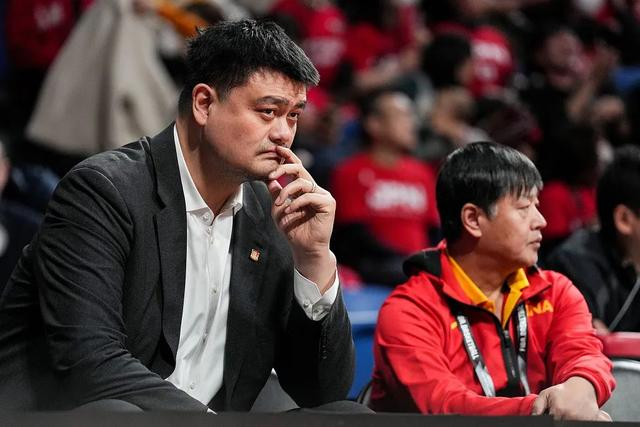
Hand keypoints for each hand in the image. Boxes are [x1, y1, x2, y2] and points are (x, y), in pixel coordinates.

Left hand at [267, 145, 336, 292]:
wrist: (304, 248)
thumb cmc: (292, 230)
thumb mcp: (278, 209)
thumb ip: (275, 194)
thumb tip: (270, 179)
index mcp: (303, 189)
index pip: (296, 168)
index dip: (288, 157)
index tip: (276, 149)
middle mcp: (314, 189)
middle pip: (301, 169)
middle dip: (284, 167)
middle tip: (272, 173)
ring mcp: (322, 196)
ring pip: (303, 182)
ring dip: (287, 191)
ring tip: (279, 204)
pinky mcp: (328, 204)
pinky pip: (310, 196)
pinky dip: (296, 202)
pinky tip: (289, 211)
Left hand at [531, 377, 606, 420]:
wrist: (582, 387)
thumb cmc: (563, 392)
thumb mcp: (546, 395)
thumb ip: (537, 406)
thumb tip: (533, 417)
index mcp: (558, 410)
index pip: (550, 422)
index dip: (549, 419)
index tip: (551, 415)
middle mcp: (570, 417)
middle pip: (559, 423)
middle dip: (557, 419)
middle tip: (559, 414)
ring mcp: (581, 421)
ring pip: (569, 424)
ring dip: (567, 420)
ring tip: (566, 414)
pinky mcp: (590, 422)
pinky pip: (581, 424)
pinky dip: (578, 420)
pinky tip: (576, 415)